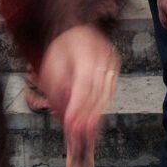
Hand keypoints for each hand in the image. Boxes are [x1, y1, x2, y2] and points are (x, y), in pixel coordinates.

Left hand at [38, 25, 119, 143]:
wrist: (77, 32)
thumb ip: (57, 89)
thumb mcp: (51, 66)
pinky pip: (110, 92)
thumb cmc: (62, 49)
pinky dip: (101, 107)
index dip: (78, 106)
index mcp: (85, 50)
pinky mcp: (115, 69)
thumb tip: (65, 112)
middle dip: (86, 116)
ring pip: (106, 94)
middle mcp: (103, 55)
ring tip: (84, 132)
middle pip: (97, 92)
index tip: (71, 124)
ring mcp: (112, 62)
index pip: (84, 83)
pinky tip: (93, 119)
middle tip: (77, 134)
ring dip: (95, 115)